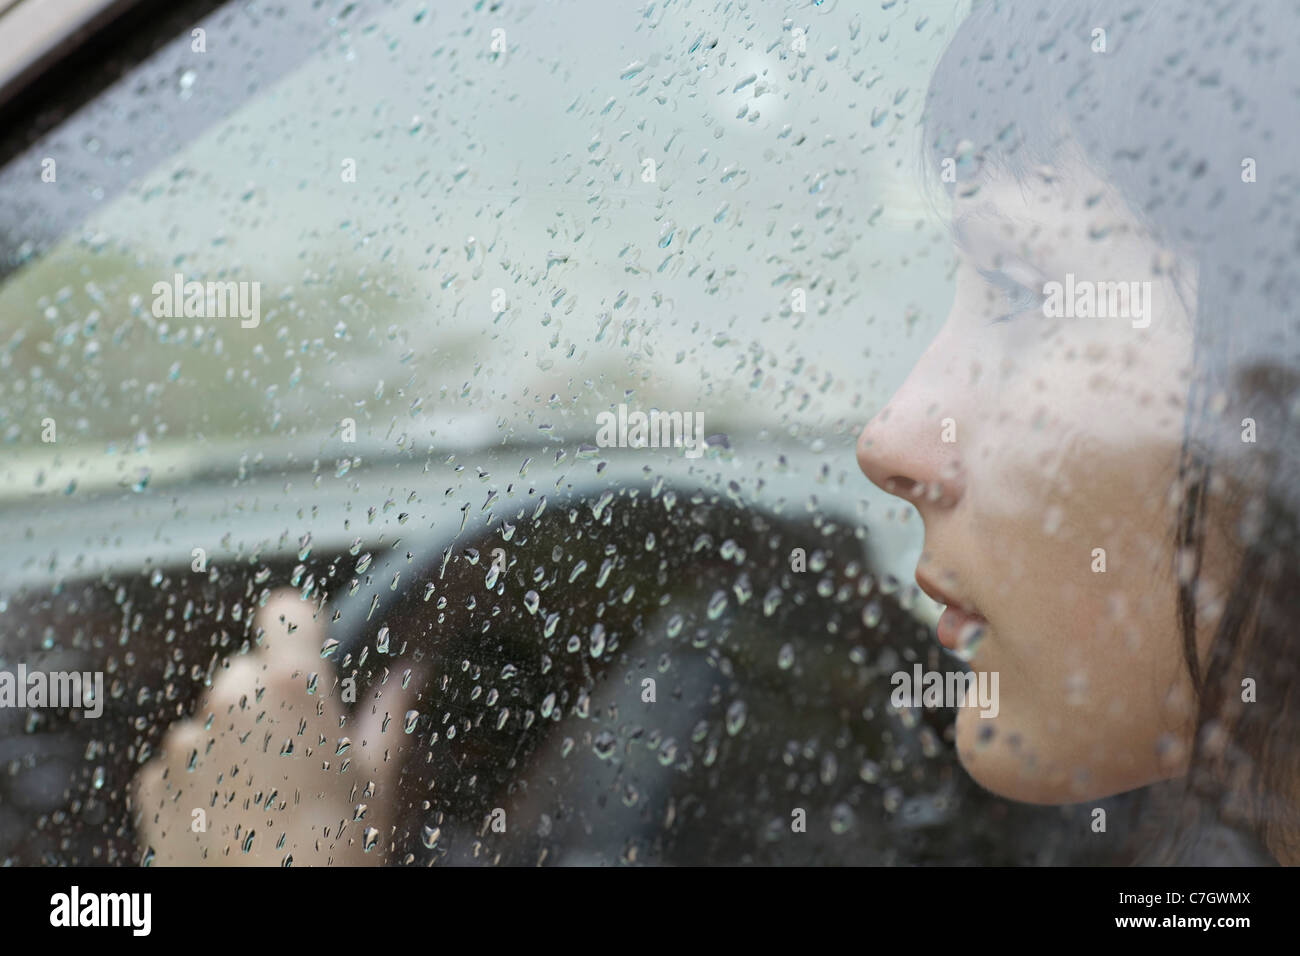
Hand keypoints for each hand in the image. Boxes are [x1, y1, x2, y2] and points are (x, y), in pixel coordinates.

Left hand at [133, 589, 412, 865]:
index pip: (286, 611)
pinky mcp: (154, 783)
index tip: (307, 649)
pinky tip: (228, 819)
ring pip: (211, 722)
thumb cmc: (337, 847)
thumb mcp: (377, 776)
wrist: (271, 916)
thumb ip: (390, 713)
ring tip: (261, 800)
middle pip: (247, 673)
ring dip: (230, 746)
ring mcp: (186, 740)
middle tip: (296, 756)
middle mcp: (231, 697)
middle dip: (266, 704)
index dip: (299, 628)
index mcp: (292, 684)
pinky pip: (179, 766)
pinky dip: (198, 784)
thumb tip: (410, 675)